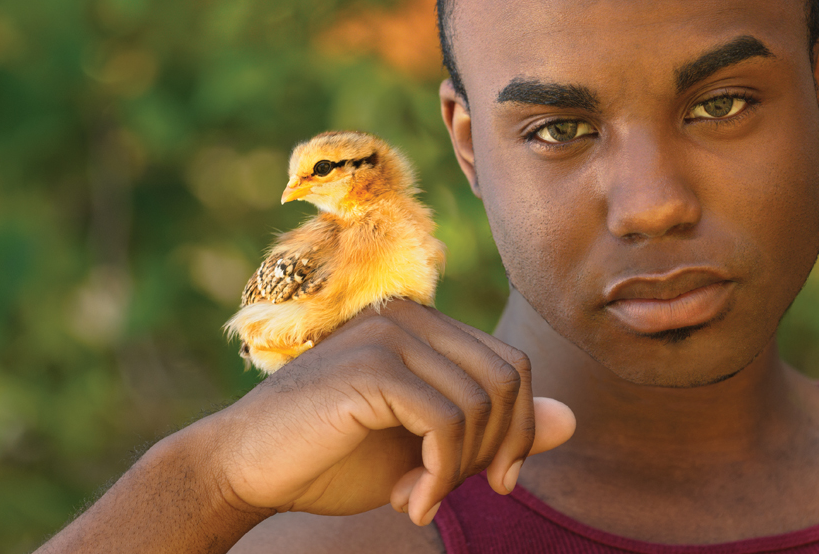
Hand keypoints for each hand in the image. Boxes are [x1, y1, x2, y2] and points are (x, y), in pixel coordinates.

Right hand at [200, 299, 575, 526]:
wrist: (246, 467)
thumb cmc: (331, 456)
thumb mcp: (426, 448)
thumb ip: (493, 429)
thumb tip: (571, 420)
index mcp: (422, 326)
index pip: (510, 366)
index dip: (517, 430)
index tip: (494, 481)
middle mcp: (410, 316)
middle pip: (509, 377)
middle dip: (498, 449)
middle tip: (452, 491)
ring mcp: (390, 335)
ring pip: (482, 401)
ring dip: (463, 470)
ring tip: (421, 499)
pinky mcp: (372, 367)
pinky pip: (446, 421)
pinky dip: (441, 475)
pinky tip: (409, 502)